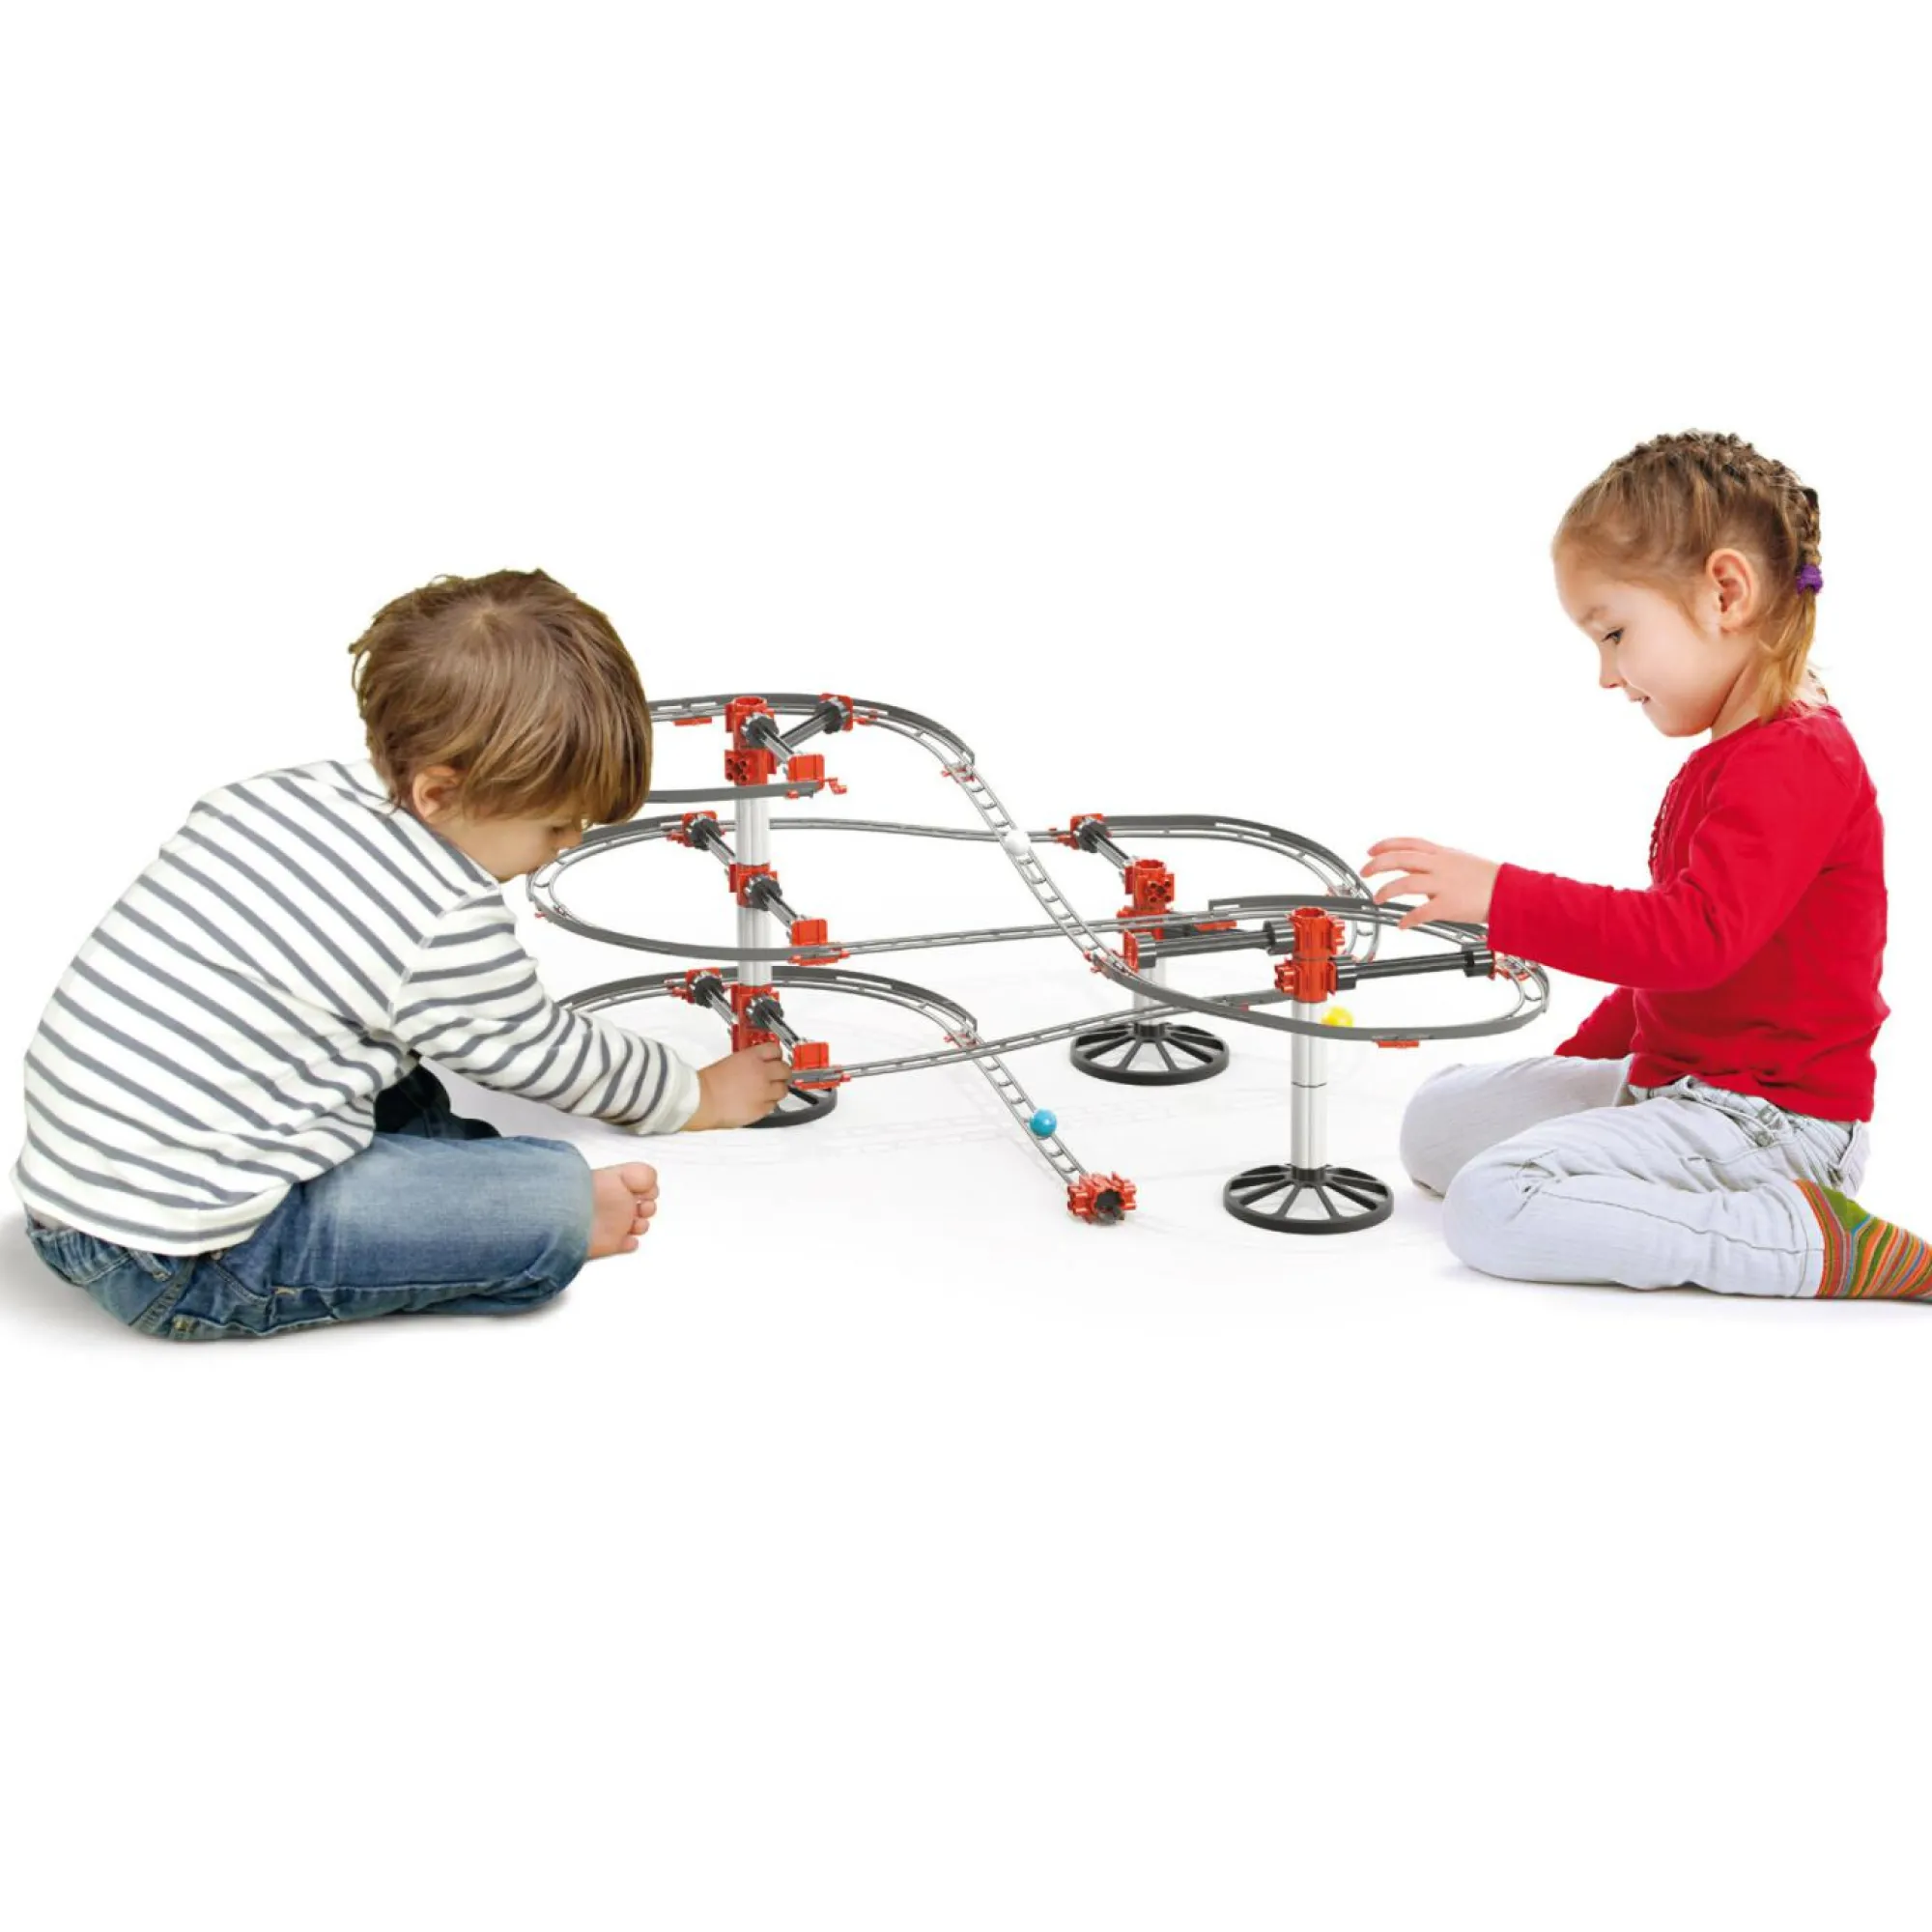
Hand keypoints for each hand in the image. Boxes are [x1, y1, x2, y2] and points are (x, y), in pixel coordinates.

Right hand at [684, 1042, 792, 1129]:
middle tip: (776, 1076)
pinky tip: (760, 1102)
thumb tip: (754, 1065)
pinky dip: (769, 1104)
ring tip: (768, 1091)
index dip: (777, 1055)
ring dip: (777, 1089)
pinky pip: (773, 1105)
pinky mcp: (762, 1109)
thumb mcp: (730, 1061)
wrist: (702, 1100)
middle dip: (781, 1073)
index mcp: (752, 1057)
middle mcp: (762, 1073)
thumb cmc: (708, 1083)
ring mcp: (764, 1092)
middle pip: (785, 1070)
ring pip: (783, 1090)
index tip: (776, 1058)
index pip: (775, 1050)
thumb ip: (747, 1062)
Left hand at [1361, 838, 1500, 932]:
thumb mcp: (1459, 859)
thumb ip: (1436, 861)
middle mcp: (1440, 866)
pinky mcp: (1448, 905)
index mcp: (1442, 853)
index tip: (1371, 851)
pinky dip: (1408, 918)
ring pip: (1405, 883)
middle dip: (1377, 865)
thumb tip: (1414, 864)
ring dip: (1386, 891)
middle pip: (1399, 859)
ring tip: (1378, 899)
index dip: (1386, 845)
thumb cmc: (1486, 878)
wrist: (1509, 891)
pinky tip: (1402, 923)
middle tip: (1366, 872)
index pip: (1408, 843)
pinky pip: (1421, 912)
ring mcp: (1443, 885)